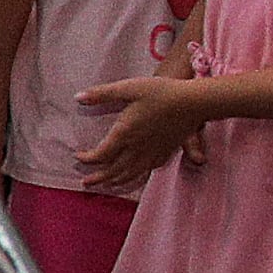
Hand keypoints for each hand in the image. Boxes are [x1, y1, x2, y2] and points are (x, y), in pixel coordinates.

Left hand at [74, 73, 206, 188]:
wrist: (194, 101)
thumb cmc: (160, 92)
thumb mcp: (128, 88)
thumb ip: (102, 94)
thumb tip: (78, 98)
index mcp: (125, 133)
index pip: (101, 155)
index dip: (87, 159)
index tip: (78, 157)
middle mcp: (138, 147)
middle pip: (114, 170)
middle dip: (98, 178)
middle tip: (86, 183)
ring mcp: (153, 151)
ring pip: (132, 173)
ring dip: (116, 180)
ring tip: (108, 184)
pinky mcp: (166, 151)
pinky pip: (149, 169)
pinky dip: (137, 176)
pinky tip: (136, 174)